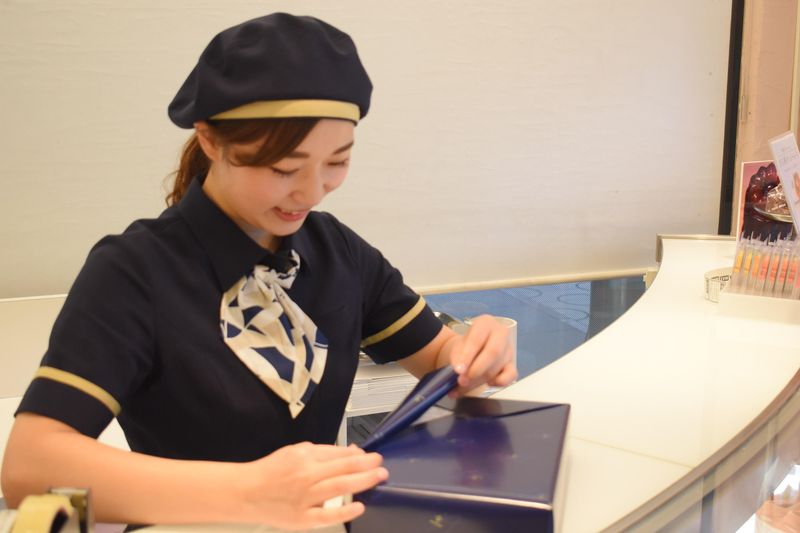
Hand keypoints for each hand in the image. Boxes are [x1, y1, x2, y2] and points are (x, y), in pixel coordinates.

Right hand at [237, 442, 386, 529]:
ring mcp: (304, 498)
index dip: (360, 455)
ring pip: (339, 487)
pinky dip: (344, 512)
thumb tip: (352, 453)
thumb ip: (324, 452)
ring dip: (362, 481)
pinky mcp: (301, 518)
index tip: (373, 456)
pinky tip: (359, 507)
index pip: (339, 454)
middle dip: (367, 465)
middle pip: (343, 468)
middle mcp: (306, 475)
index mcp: (305, 457)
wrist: (245, 493)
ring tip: (378, 477)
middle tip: (382, 464)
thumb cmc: (272, 471)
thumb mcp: (296, 451)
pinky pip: (326, 517)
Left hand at [449, 314, 516, 393]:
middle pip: (493, 352)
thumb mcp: (457, 348)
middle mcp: (501, 333)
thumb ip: (457, 358)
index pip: (477, 339)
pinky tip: (487, 383)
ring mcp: (509, 349)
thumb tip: (460, 372)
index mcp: (485, 323)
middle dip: (477, 369)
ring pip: (498, 366)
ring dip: (481, 379)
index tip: (458, 370)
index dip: (467, 356)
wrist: (473, 350)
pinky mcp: (513, 364)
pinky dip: (499, 382)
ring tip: (466, 383)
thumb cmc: (466, 347)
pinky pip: (510, 375)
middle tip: (462, 380)